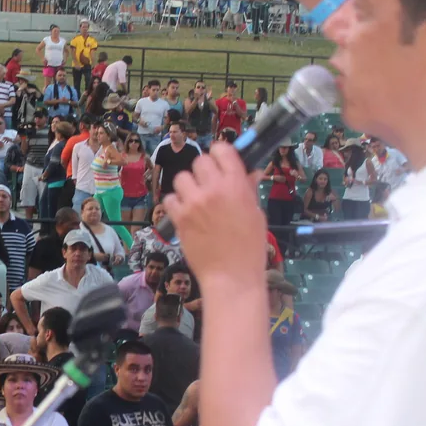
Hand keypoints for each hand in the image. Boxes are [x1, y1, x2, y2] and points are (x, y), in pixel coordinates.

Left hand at [164, 143, 267, 287]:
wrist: (231, 276)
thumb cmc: (250, 247)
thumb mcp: (256, 214)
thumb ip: (248, 190)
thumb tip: (250, 172)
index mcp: (236, 185)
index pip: (222, 150)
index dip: (220, 154)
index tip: (221, 162)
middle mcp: (213, 189)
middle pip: (200, 161)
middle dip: (204, 171)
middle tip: (209, 185)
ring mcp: (193, 203)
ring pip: (181, 178)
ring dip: (188, 186)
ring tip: (196, 200)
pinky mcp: (179, 218)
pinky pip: (170, 199)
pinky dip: (176, 204)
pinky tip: (185, 213)